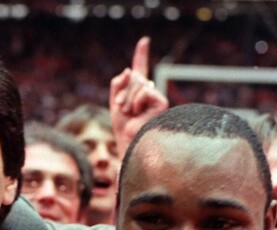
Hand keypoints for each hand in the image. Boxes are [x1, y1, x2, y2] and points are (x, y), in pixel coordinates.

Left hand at [109, 36, 168, 157]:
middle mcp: (148, 91)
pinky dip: (136, 102)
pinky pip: (144, 91)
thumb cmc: (123, 126)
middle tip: (122, 109)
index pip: (139, 69)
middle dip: (122, 91)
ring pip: (137, 83)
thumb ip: (118, 84)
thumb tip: (127, 70)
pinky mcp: (161, 101)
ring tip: (130, 113)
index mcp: (137, 91)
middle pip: (133, 76)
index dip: (141, 55)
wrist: (130, 140)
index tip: (144, 41)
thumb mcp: (115, 102)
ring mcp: (155, 95)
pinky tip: (139, 113)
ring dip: (127, 99)